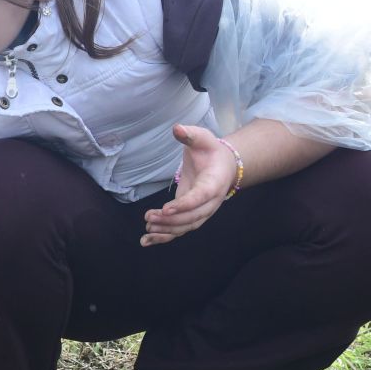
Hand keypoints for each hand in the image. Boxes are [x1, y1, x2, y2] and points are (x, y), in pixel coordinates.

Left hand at [143, 123, 236, 245]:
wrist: (224, 165)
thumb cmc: (211, 150)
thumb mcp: (203, 138)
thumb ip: (190, 134)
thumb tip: (177, 128)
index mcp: (214, 183)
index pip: (201, 197)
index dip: (185, 204)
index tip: (167, 208)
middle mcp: (211, 202)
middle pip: (193, 217)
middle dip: (171, 220)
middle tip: (149, 217)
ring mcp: (202, 211)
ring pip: (186, 227)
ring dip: (166, 231)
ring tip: (147, 229)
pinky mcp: (191, 215)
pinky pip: (180, 229)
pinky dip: (164, 237)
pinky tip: (146, 241)